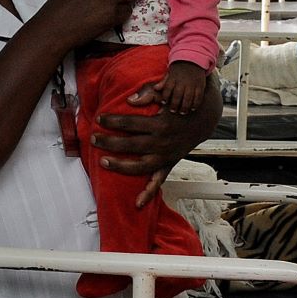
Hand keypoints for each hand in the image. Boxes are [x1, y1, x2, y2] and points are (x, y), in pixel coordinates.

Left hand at [95, 69, 219, 204]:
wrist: (202, 118)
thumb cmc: (180, 104)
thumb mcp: (167, 94)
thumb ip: (148, 95)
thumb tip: (129, 101)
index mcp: (160, 124)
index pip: (130, 123)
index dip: (113, 121)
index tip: (100, 119)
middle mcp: (162, 143)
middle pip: (130, 145)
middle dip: (109, 142)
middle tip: (93, 139)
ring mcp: (166, 156)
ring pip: (140, 166)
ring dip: (120, 166)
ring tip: (103, 162)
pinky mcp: (169, 164)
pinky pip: (158, 181)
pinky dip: (149, 193)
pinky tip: (137, 202)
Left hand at [154, 60, 210, 116]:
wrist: (193, 59)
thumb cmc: (179, 69)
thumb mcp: (170, 73)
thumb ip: (163, 82)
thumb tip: (155, 89)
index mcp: (174, 78)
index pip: (167, 89)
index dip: (165, 97)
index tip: (164, 103)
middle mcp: (183, 81)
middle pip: (177, 95)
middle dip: (175, 104)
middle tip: (173, 111)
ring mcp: (192, 84)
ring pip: (188, 97)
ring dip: (185, 106)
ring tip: (182, 112)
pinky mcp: (200, 85)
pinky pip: (198, 96)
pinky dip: (196, 103)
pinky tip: (193, 108)